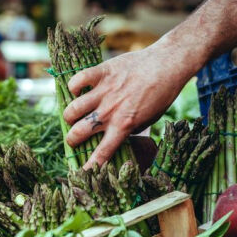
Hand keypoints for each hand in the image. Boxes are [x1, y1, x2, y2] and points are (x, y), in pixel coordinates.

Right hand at [63, 41, 190, 168]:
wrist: (166, 65)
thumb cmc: (161, 94)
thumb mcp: (150, 119)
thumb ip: (131, 128)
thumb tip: (118, 134)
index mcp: (124, 125)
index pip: (102, 152)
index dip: (90, 165)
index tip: (82, 170)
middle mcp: (110, 111)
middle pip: (79, 132)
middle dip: (72, 139)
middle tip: (74, 137)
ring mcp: (104, 91)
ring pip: (73, 109)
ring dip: (70, 116)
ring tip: (73, 115)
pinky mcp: (102, 72)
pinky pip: (77, 80)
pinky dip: (74, 86)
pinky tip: (78, 90)